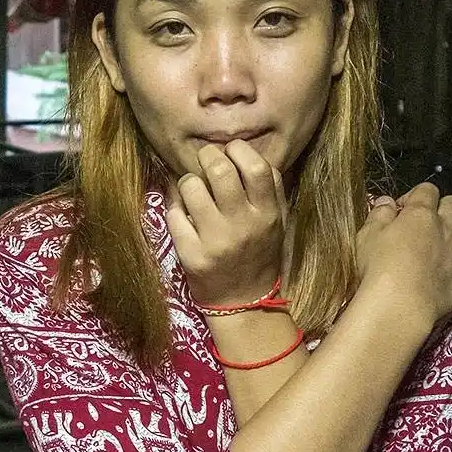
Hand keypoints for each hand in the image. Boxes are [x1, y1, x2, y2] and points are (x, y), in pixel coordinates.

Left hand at [167, 141, 287, 306]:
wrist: (244, 302)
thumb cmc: (259, 254)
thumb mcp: (277, 221)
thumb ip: (270, 188)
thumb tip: (244, 150)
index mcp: (267, 214)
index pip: (256, 167)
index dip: (239, 149)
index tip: (230, 150)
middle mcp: (243, 226)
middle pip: (219, 171)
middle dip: (207, 156)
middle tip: (204, 160)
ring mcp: (215, 241)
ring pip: (191, 187)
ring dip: (187, 181)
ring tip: (192, 188)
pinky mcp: (191, 255)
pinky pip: (173, 214)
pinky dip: (174, 205)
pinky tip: (181, 210)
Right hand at [356, 181, 451, 332]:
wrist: (399, 304)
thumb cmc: (377, 267)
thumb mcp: (366, 236)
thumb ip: (379, 215)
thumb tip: (387, 201)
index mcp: (421, 214)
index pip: (426, 190)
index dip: (415, 197)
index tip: (401, 211)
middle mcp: (448, 228)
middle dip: (444, 208)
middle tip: (428, 224)